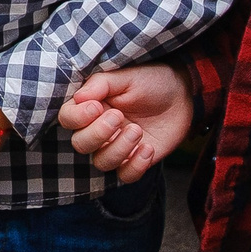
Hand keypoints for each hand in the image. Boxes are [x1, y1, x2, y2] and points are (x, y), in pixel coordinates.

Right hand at [59, 62, 194, 184]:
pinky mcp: (136, 160)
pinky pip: (125, 175)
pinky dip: (135, 166)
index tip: (97, 107)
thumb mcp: (126, 76)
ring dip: (119, 149)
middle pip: (80, 144)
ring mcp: (117, 146)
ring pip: (101, 162)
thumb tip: (78, 98)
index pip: (68, 119)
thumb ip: (100, 84)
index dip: (77, 117)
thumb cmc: (151, 80)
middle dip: (97, 134)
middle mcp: (99, 129)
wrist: (182, 94)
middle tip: (119, 117)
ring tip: (138, 131)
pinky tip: (148, 148)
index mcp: (92, 106)